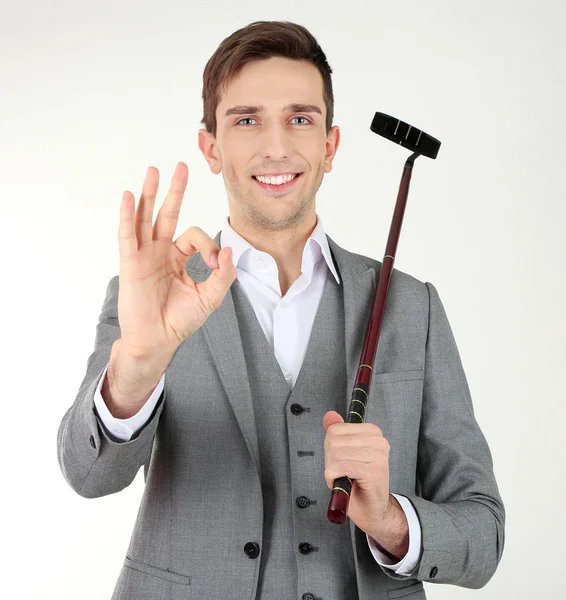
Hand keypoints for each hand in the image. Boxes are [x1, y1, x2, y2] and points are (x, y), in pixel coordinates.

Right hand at [117, 162, 236, 362]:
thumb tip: (231, 250)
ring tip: (154, 170)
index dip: (208, 244)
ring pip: (146, 218)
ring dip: (150, 194)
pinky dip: (128, 216)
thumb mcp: (210, 297)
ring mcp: (144, 255)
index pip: (194, 236)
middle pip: (167, 214)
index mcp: (178, 258)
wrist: (158, 340)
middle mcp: (160, 252)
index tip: (215, 262)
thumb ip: (223, 275)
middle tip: (181, 166)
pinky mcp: (130, 263)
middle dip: (174, 191)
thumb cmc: (180, 320)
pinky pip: (128, 235)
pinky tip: (128, 196)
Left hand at [323, 410, 391, 535]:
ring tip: (345, 478)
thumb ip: (337, 432)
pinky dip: (334, 478)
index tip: (342, 459)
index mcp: (372, 432)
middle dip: (330, 461)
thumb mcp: (345, 453)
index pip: (335, 430)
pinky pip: (340, 467)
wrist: (374, 509)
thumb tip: (329, 415)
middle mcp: (378, 441)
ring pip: (336, 455)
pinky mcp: (373, 472)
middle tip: (343, 472)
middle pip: (333, 442)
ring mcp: (378, 456)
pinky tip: (345, 483)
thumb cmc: (359, 482)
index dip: (331, 448)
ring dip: (332, 471)